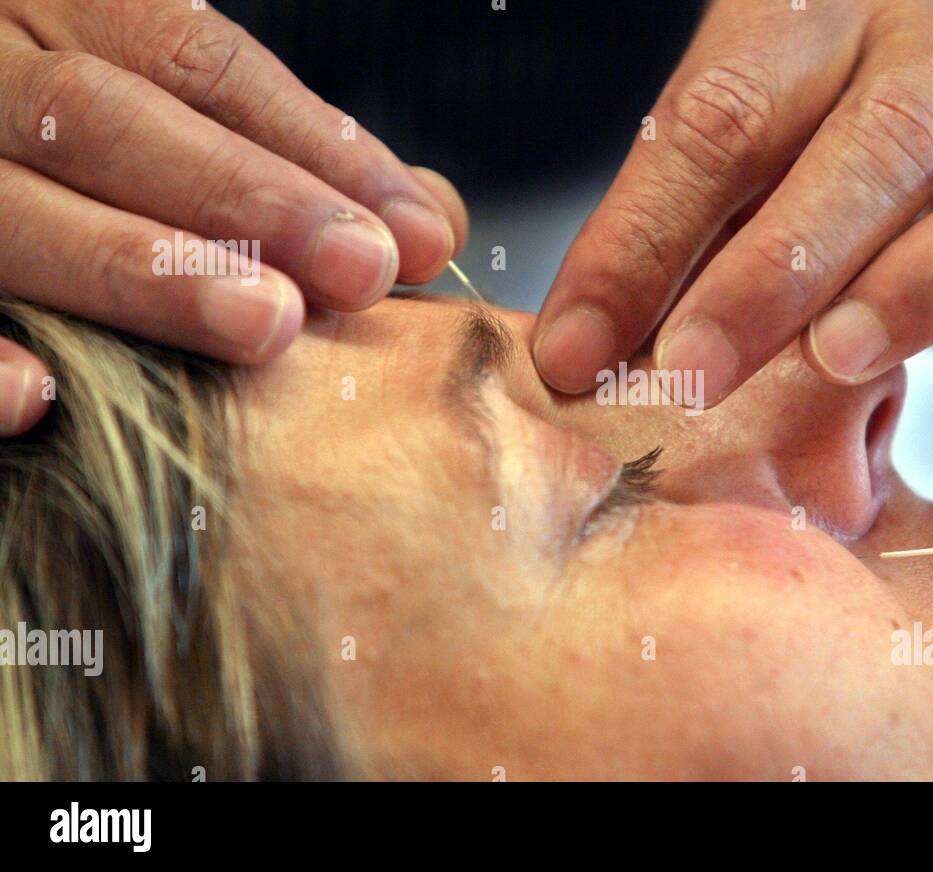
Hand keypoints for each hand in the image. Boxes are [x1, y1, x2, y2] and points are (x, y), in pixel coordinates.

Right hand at [0, 0, 466, 434]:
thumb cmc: (84, 150)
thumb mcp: (162, 104)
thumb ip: (285, 155)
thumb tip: (428, 222)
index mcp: (47, 7)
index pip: (190, 59)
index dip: (311, 143)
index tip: (413, 231)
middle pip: (101, 118)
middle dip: (242, 197)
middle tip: (357, 272)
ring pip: (6, 207)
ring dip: (138, 268)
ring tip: (264, 325)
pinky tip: (36, 399)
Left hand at [532, 0, 932, 406]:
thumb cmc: (828, 124)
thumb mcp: (738, 145)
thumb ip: (670, 235)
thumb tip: (582, 356)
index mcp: (823, 23)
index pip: (725, 119)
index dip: (643, 242)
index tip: (580, 350)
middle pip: (880, 143)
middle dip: (780, 269)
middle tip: (699, 369)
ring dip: (932, 279)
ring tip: (846, 357)